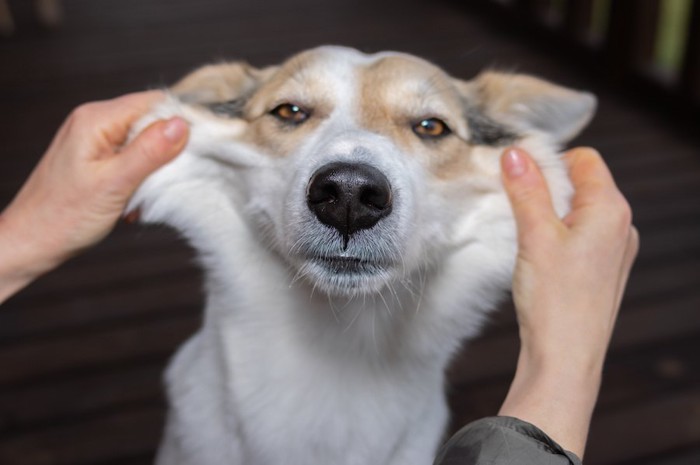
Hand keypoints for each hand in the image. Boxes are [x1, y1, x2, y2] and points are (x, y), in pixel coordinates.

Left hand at [0, 91, 188, 301]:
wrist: (30, 243)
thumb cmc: (63, 217)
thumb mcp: (114, 184)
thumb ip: (149, 152)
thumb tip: (182, 125)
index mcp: (96, 120)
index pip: (153, 102)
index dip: (180, 122)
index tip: (199, 148)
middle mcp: (93, 122)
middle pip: (149, 121)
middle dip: (166, 151)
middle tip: (166, 180)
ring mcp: (93, 139)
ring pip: (143, 142)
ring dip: (153, 168)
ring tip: (142, 195)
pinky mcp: (94, 157)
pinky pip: (130, 157)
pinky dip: (139, 177)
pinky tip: (133, 200)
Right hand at [497, 147, 638, 456]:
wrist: (565, 358)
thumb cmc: (555, 301)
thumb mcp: (535, 236)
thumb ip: (526, 189)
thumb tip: (516, 153)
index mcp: (611, 209)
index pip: (583, 159)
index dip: (549, 161)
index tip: (519, 178)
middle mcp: (621, 226)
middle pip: (582, 183)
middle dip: (547, 188)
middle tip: (519, 211)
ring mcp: (615, 250)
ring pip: (579, 211)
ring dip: (551, 213)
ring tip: (529, 240)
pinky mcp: (604, 270)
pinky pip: (582, 236)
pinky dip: (558, 236)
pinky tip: (541, 258)